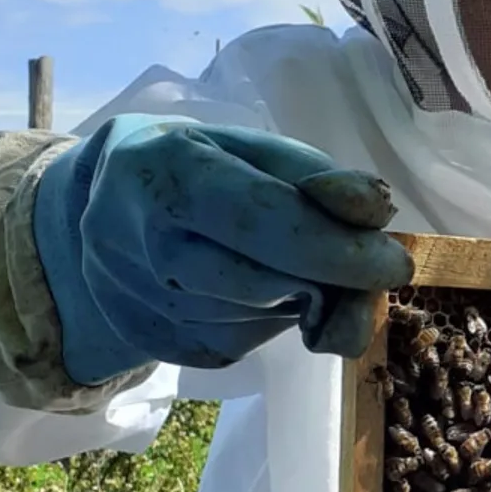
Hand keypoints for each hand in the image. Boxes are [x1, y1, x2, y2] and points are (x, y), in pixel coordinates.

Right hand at [33, 115, 414, 384]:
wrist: (95, 209)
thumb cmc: (196, 165)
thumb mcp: (248, 146)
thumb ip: (313, 177)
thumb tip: (375, 211)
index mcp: (166, 173)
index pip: (265, 222)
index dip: (338, 248)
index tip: (395, 262)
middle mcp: (146, 244)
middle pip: (268, 281)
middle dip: (336, 280)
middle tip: (375, 268)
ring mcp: (147, 303)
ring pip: (262, 317)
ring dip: (305, 298)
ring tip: (297, 264)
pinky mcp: (163, 345)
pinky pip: (245, 341)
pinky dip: (272, 319)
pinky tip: (257, 289)